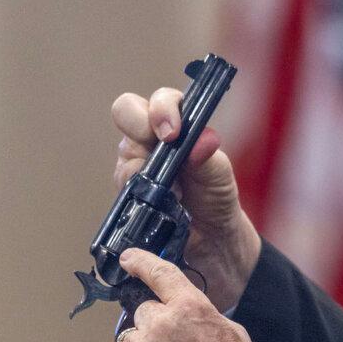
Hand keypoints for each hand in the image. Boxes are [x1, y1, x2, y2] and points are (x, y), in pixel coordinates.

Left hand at [107, 247, 282, 341]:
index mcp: (190, 306)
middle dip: (156, 327)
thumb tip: (182, 308)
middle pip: (143, 312)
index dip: (140, 262)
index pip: (158, 272)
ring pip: (130, 340)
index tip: (128, 258)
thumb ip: (202, 313)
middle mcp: (159, 324)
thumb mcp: (232, 333)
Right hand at [112, 90, 260, 312]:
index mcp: (172, 126)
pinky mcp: (126, 197)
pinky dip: (143, 200)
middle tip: (163, 147)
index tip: (173, 133)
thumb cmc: (215, 198)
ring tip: (176, 193)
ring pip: (124, 157)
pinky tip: (163, 208)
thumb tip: (202, 140)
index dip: (160, 109)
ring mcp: (132, 168)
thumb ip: (208, 156)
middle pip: (125, 112)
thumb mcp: (219, 174)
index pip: (157, 100)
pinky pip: (122, 191)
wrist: (213, 241)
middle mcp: (146, 141)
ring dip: (149, 174)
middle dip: (141, 127)